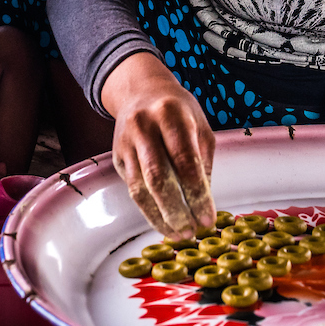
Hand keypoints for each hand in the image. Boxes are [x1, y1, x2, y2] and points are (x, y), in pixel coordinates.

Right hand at [102, 52, 215, 238]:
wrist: (140, 91)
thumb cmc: (177, 111)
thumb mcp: (199, 126)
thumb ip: (203, 162)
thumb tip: (204, 204)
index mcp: (171, 115)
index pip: (185, 161)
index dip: (197, 194)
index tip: (207, 218)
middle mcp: (144, 126)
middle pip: (157, 176)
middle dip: (176, 210)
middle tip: (191, 232)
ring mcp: (126, 141)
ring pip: (140, 188)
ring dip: (160, 216)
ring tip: (178, 234)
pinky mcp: (117, 156)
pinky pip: (132, 189)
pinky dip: (148, 210)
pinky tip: (163, 223)